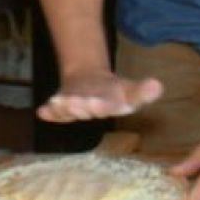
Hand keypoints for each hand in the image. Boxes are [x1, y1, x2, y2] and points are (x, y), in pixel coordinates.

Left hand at [37, 69, 163, 122]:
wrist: (91, 86)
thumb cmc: (114, 91)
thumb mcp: (131, 89)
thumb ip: (144, 90)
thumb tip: (158, 85)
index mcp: (112, 107)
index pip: (111, 108)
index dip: (105, 106)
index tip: (102, 103)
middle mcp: (92, 112)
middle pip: (88, 110)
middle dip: (83, 107)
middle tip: (78, 103)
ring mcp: (75, 111)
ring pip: (69, 112)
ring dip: (63, 109)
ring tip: (57, 103)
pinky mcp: (61, 109)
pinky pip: (54, 113)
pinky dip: (48, 113)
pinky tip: (42, 112)